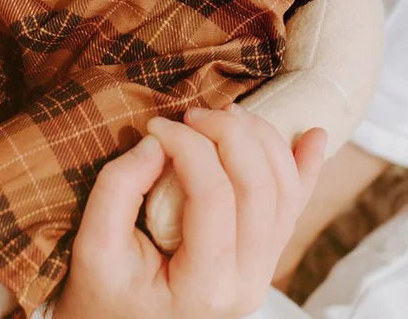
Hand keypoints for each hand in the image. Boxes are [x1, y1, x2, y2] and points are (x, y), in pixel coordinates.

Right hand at [54, 105, 326, 318]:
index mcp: (204, 287)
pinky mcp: (262, 258)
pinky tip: (315, 135)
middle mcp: (246, 283)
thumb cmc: (103, 293)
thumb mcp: (92, 248)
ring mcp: (261, 272)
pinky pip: (294, 207)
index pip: (214, 195)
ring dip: (262, 139)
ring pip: (285, 191)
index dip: (188, 147)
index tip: (156, 126)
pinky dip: (306, 167)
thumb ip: (118, 190)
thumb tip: (156, 141)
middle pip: (260, 187)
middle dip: (229, 133)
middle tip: (192, 114)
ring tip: (224, 114)